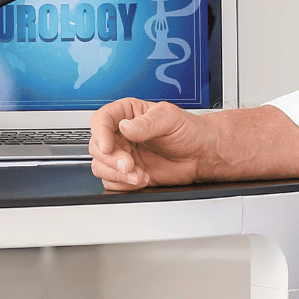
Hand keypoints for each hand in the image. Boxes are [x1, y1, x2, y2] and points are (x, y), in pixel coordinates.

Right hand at [88, 99, 215, 190]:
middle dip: (112, 159)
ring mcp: (123, 154)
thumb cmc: (189, 131)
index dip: (100, 133)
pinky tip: (142, 179)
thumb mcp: (170, 118)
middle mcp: (121, 134)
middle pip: (97, 146)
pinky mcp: (128, 173)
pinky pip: (112, 181)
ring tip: (139, 175)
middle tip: (130, 164)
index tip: (108, 146)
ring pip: (101, 166)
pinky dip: (124, 184)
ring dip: (117, 174)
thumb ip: (147, 123)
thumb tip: (125, 127)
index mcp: (128, 113)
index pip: (101, 119)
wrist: (201, 155)